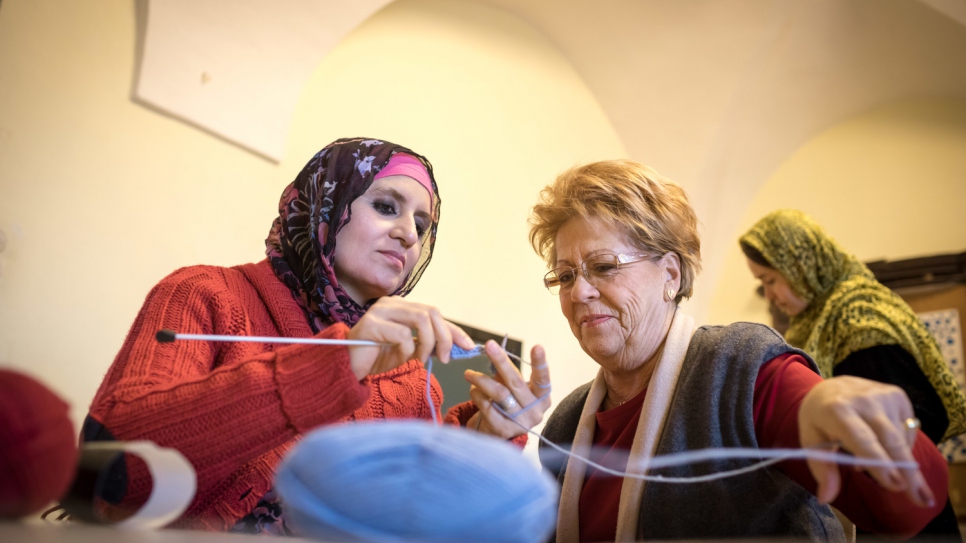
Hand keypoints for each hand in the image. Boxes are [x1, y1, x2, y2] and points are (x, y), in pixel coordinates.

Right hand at [346, 296, 474, 380]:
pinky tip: (401, 358)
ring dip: (428, 343)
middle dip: (444, 337)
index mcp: (401, 306)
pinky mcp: (371, 324)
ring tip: (421, 359)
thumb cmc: (377, 357)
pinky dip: (408, 350)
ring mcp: (380, 311)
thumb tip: (457, 346)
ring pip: (421, 320)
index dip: (454, 330)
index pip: (434, 312)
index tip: (468, 346)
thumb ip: (428, 342)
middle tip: (444, 358)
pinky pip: (403, 335)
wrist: (347, 366)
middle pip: (431, 313)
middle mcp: (391, 303)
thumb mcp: (409, 349)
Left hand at [464, 343, 551, 438]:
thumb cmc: (510, 403)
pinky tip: (473, 390)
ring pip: (499, 394)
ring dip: (481, 380)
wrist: (499, 431)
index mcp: (542, 397)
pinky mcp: (503, 429)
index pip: (542, 378)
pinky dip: (477, 395)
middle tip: (489, 345)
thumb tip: (495, 353)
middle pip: (516, 382)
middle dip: (501, 361)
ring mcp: (520, 422)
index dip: (540, 363)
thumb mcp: (514, 388)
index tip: (537, 346)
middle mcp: (535, 411)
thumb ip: (509, 374)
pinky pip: (487, 406)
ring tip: (469, 374)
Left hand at [798, 376, 933, 507]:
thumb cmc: (819, 418)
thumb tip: (826, 498)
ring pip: (901, 438)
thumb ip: (821, 468)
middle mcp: (864, 400)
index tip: (896, 484)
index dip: (879, 462)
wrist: (829, 387)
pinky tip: (884, 445)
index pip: (861, 439)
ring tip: (886, 474)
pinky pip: (907, 430)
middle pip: (890, 440)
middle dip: (908, 473)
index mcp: (836, 410)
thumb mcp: (811, 440)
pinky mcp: (898, 395)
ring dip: (899, 462)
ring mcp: (884, 395)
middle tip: (921, 500)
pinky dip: (900, 445)